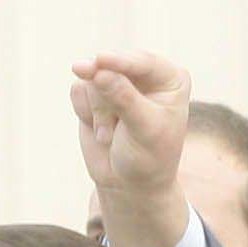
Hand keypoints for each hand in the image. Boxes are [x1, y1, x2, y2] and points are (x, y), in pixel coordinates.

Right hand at [67, 52, 191, 246]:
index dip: (120, 62)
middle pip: (112, 67)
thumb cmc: (148, 158)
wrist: (129, 186)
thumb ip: (123, 98)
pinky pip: (79, 90)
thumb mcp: (143, 129)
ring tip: (109, 136)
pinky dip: (85, 113)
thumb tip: (98, 71)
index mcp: (169, 78)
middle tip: (101, 119)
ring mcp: (118, 82)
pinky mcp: (95, 95)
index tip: (100, 60)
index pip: (142, 62)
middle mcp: (144, 75)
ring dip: (97, 113)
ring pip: (92, 79)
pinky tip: (100, 130)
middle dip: (105, 97)